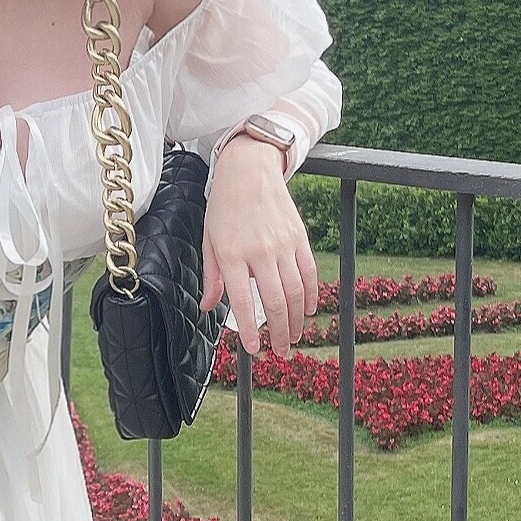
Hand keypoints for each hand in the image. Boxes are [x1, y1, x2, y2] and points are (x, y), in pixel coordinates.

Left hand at [202, 137, 318, 357]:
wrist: (249, 170)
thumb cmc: (224, 206)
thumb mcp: (209, 240)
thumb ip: (212, 277)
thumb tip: (208, 306)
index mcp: (232, 254)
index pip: (242, 301)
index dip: (249, 330)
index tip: (254, 349)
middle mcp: (259, 252)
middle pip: (275, 302)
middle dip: (280, 333)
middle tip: (280, 351)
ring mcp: (283, 245)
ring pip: (296, 292)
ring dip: (297, 320)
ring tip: (294, 336)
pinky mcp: (300, 238)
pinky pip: (310, 273)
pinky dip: (312, 295)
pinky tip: (309, 310)